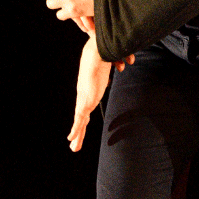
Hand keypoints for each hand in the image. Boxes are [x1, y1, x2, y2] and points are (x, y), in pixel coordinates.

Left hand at [69, 33, 114, 152]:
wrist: (97, 52)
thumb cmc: (104, 52)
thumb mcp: (113, 60)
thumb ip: (119, 61)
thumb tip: (127, 63)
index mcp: (90, 88)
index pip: (86, 105)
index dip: (84, 116)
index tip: (83, 124)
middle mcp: (85, 94)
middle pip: (81, 116)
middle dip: (78, 130)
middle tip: (73, 142)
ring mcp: (83, 99)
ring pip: (79, 121)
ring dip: (77, 135)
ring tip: (73, 146)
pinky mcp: (84, 101)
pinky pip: (79, 120)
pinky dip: (75, 130)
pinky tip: (71, 139)